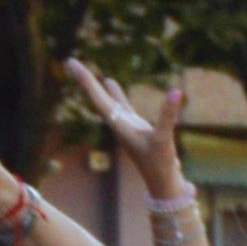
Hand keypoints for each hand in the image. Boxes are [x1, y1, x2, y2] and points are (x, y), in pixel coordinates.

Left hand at [62, 59, 188, 201]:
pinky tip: (108, 81)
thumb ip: (168, 116)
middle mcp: (117, 124)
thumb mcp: (164, 140)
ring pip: (105, 100)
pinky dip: (114, 92)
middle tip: (70, 62)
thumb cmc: (161, 165)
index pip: (98, 99)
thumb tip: (176, 92)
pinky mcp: (135, 126)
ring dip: (94, 85)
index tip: (72, 64)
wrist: (162, 184)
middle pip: (96, 98)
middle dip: (84, 80)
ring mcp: (125, 124)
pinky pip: (120, 104)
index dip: (86, 81)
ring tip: (81, 70)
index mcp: (119, 126)